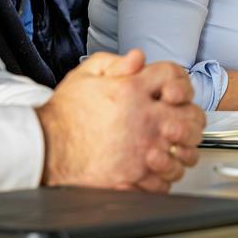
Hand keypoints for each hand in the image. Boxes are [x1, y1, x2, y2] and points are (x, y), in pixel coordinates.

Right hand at [35, 49, 205, 191]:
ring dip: (184, 149)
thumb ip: (116, 62)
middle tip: (182, 121)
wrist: (46, 147)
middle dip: (191, 118)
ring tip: (174, 146)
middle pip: (191, 117)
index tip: (173, 92)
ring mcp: (142, 149)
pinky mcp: (135, 176)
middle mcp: (143, 119)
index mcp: (133, 89)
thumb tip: (139, 58)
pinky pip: (167, 179)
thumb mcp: (86, 74)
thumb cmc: (66, 113)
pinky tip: (158, 167)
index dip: (179, 82)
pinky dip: (167, 174)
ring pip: (185, 152)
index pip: (174, 77)